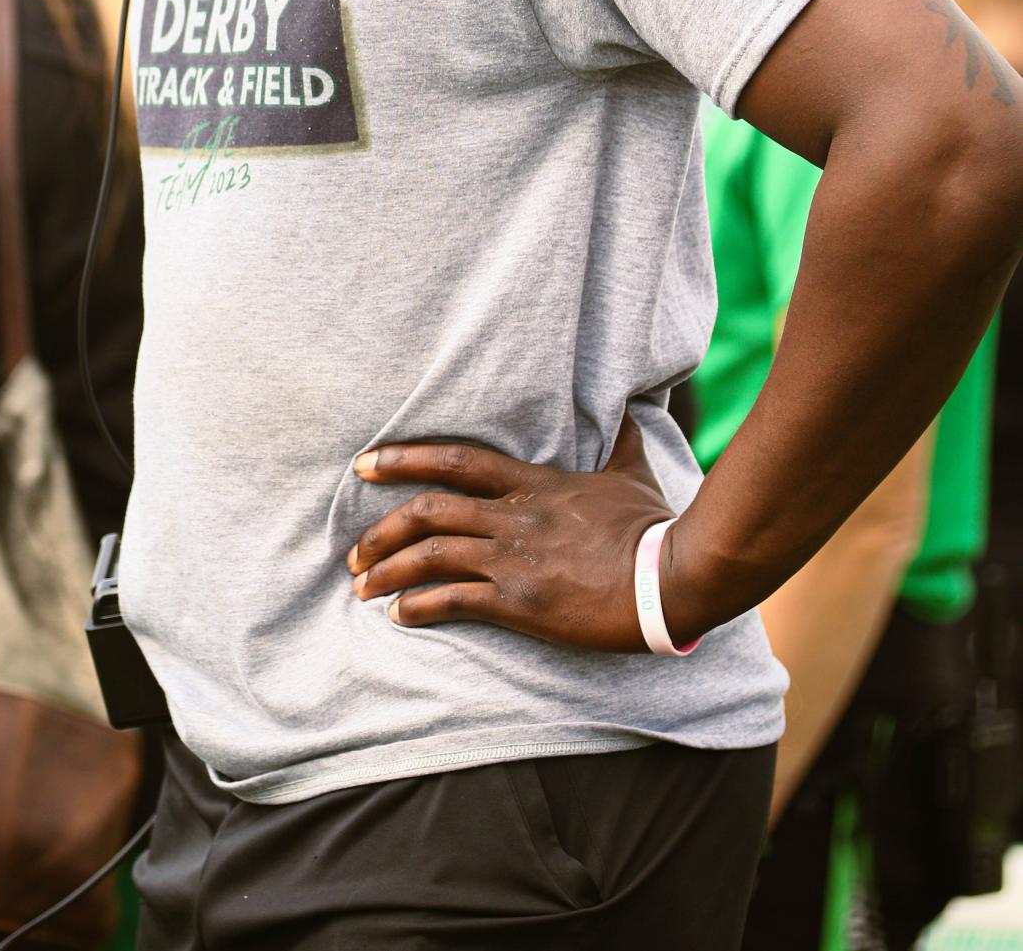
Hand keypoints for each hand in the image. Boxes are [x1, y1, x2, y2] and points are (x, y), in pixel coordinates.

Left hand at [347, 413, 681, 652]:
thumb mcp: (631, 472)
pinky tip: (399, 615)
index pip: (456, 460)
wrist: (672, 576)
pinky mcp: (522, 604)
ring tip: (362, 585)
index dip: (405, 458)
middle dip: (383, 527)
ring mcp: (514, 561)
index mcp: (533, 484)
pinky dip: (420, 607)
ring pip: (433, 556)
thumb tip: (631, 409)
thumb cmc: (652, 525)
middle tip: (353, 546)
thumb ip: (621, 441)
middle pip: (430, 510)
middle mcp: (513, 518)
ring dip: (389, 570)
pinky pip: (456, 602)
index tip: (365, 463)